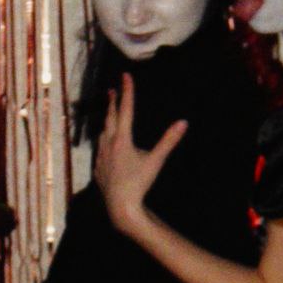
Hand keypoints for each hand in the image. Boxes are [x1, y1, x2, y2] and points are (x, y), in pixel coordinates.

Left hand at [94, 73, 187, 233]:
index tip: (126, 75)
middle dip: (112, 102)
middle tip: (112, 89)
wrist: (120, 207)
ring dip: (106, 121)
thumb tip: (183, 122)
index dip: (127, 91)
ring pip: (102, 133)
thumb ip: (169, 140)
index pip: (125, 109)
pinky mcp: (98, 168)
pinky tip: (105, 145)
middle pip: (109, 118)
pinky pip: (99, 149)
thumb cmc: (139, 183)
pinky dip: (103, 141)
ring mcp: (101, 157)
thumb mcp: (156, 161)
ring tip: (108, 115)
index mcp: (122, 139)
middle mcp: (108, 144)